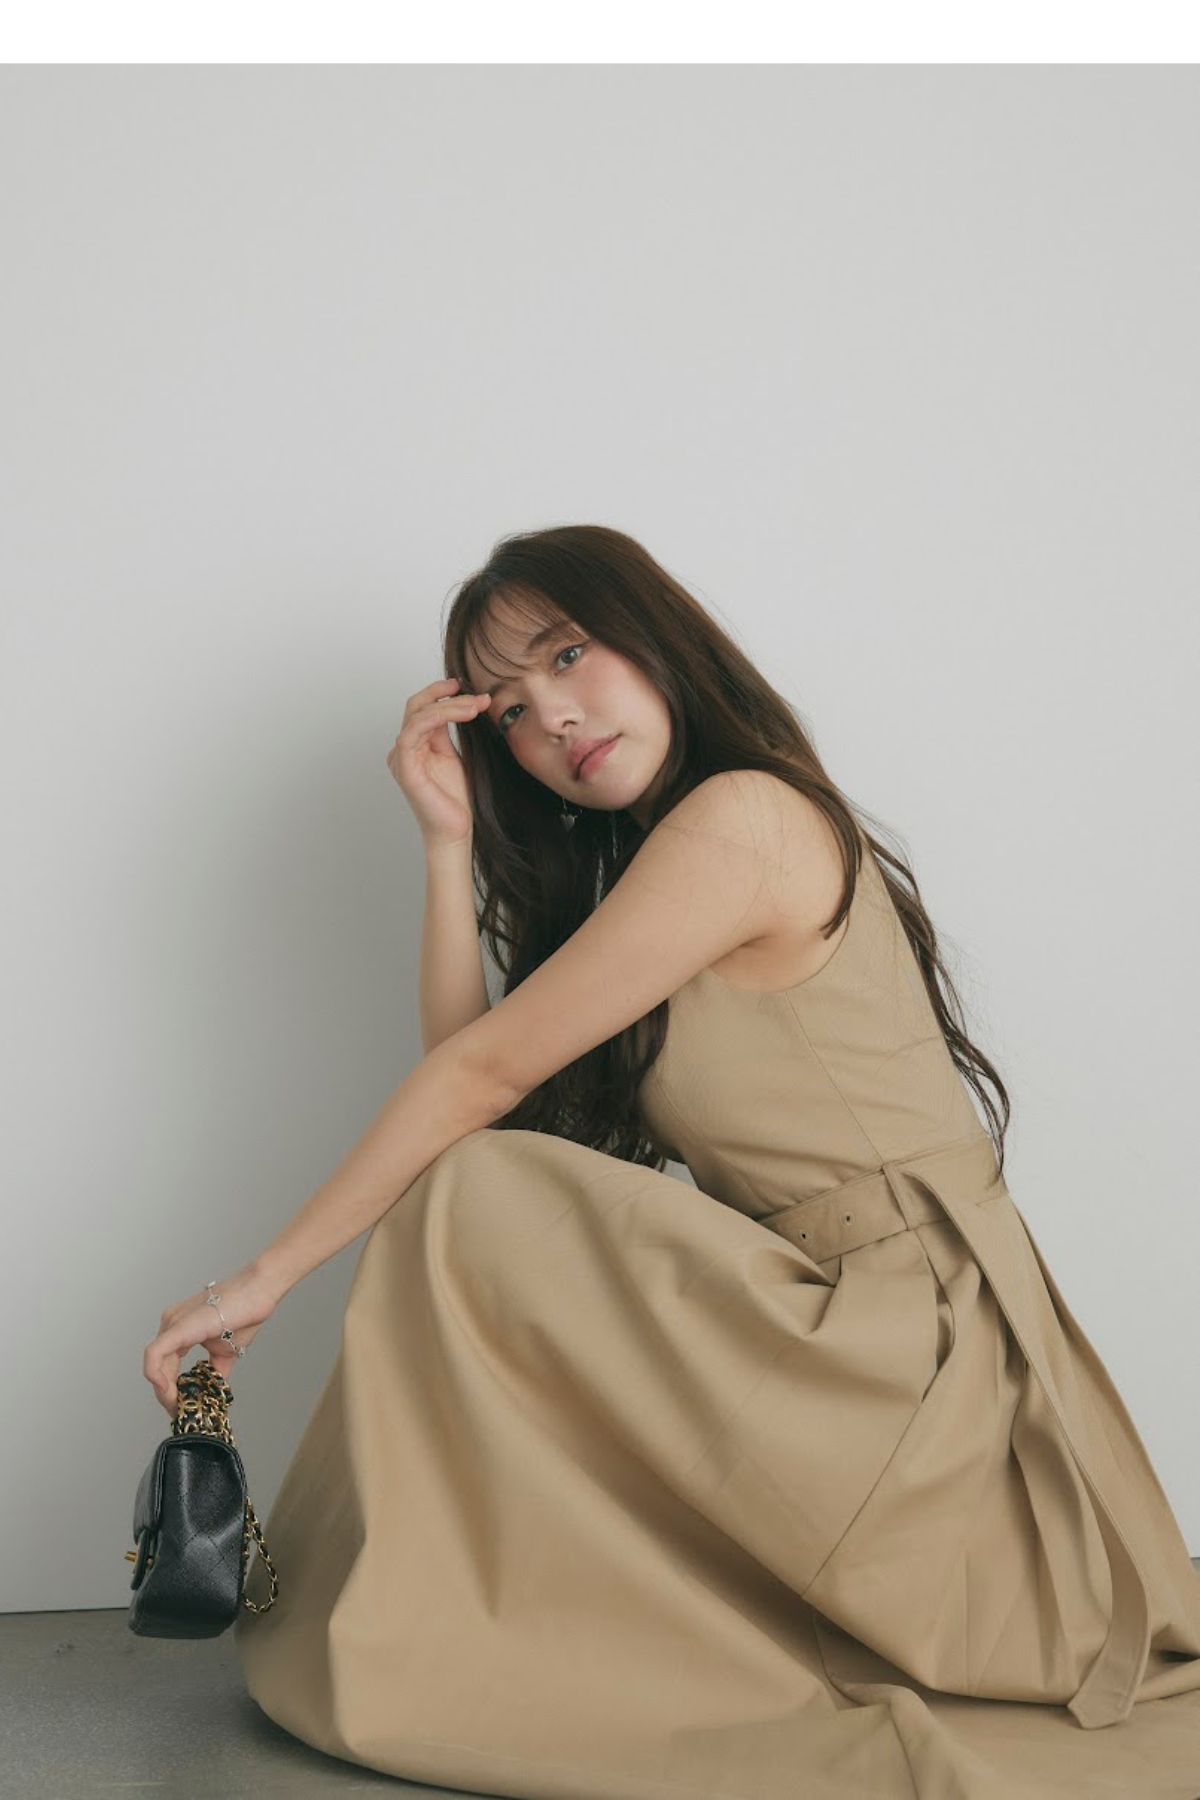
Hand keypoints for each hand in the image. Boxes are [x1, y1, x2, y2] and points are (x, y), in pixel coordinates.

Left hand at [143, 1263, 280, 1415]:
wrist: (258, 1291)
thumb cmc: (245, 1314)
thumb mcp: (226, 1351)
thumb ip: (215, 1369)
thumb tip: (215, 1389)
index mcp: (179, 1329)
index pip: (165, 1365)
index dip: (171, 1391)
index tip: (184, 1407)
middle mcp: (171, 1324)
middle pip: (158, 1367)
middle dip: (167, 1395)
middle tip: (183, 1413)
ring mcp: (172, 1323)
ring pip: (154, 1364)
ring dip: (164, 1391)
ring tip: (180, 1406)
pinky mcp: (178, 1326)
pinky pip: (155, 1354)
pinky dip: (156, 1375)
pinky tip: (167, 1391)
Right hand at [386, 675, 490, 848]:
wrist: (455, 831)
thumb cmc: (456, 800)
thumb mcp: (455, 757)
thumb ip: (449, 733)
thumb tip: (461, 704)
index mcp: (415, 745)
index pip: (423, 708)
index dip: (441, 693)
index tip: (465, 686)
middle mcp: (404, 748)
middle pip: (416, 706)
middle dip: (444, 694)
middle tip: (474, 693)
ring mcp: (401, 757)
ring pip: (417, 715)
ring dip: (448, 706)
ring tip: (475, 706)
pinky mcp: (404, 767)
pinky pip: (413, 732)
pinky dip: (436, 717)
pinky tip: (461, 714)